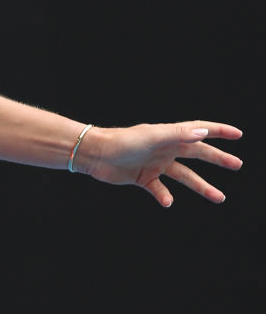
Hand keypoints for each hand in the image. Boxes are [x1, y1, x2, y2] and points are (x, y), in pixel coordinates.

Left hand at [78, 122, 242, 206]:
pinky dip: (165, 196)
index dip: (218, 131)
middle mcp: (164, 149)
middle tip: (237, 164)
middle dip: (217, 158)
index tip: (238, 134)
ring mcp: (155, 163)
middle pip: (197, 153)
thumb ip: (178, 134)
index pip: (198, 130)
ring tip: (219, 198)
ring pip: (184, 176)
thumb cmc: (122, 141)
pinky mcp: (143, 178)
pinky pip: (160, 189)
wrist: (95, 154)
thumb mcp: (152, 137)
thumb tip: (203, 133)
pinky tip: (168, 202)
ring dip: (201, 186)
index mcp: (168, 136)